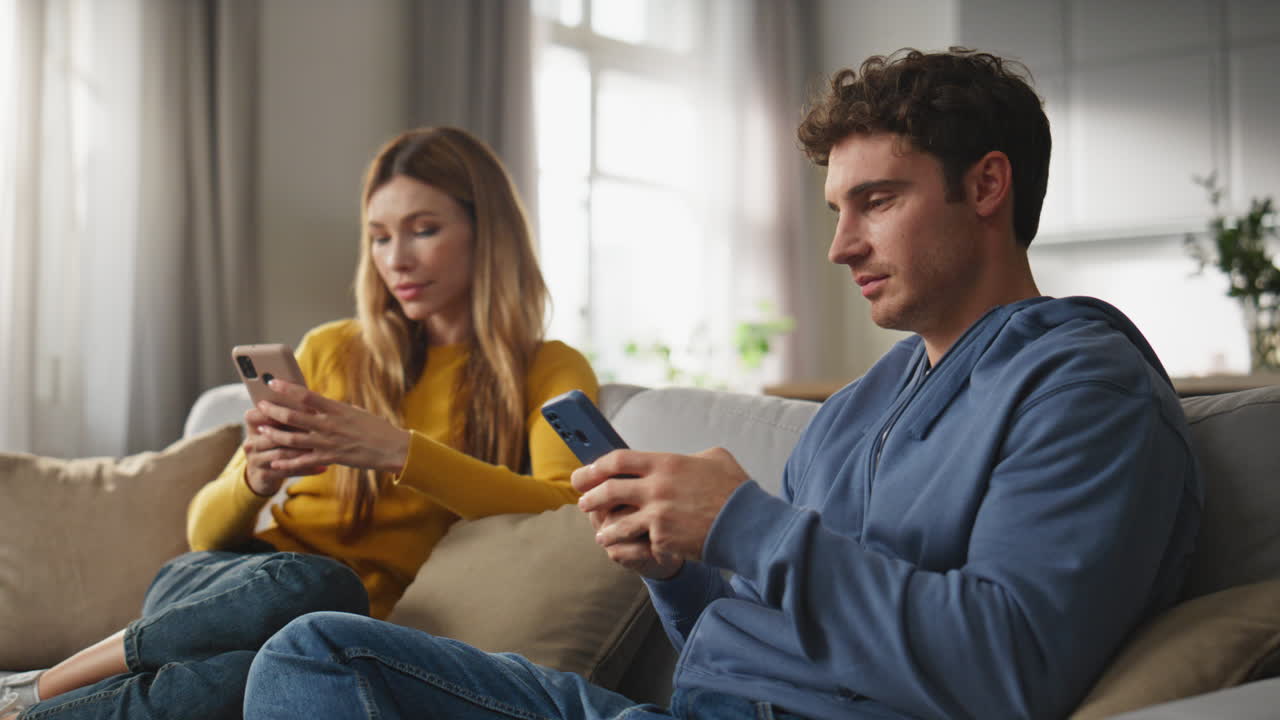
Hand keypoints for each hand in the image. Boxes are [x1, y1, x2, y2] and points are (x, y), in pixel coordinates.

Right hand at [241, 402, 327, 495]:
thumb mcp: (278, 424)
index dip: (275, 411)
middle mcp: (251, 441)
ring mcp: (255, 459)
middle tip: (317, 428)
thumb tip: (310, 396)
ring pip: (281, 453)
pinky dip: (307, 469)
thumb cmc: (277, 438)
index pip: (257, 414)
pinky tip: (323, 467)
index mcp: (253, 424)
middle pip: (271, 434)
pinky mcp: (263, 474)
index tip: (301, 409)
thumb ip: (288, 411)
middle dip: (295, 431)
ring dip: (303, 451)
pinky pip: (287, 472)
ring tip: (323, 449)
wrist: (261, 470)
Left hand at [245, 380, 410, 489]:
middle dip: (273, 411)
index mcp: (337, 409)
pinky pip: (304, 462)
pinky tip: (274, 463)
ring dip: (275, 434)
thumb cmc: (375, 428)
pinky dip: (287, 464)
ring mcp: (329, 443)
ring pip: (294, 439)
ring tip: (262, 429)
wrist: (393, 449)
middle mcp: (330, 425)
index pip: (307, 395)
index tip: (272, 382)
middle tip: (259, 406)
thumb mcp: (355, 411)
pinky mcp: (331, 458)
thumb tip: (318, 404)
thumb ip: (334, 409)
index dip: (287, 388)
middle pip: (294, 417)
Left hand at [572, 448, 747, 578]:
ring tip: (601, 534)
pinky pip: (639, 544)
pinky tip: (626, 551)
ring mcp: (658, 515)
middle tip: (583, 502)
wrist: (746, 524)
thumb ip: (692, 457)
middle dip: (590, 498)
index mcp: (666, 463)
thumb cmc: (734, 489)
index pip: (618, 459)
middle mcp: (656, 488)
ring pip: (616, 523)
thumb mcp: (715, 458)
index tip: (586, 472)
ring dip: (605, 530)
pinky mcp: (662, 540)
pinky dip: (632, 549)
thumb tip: (683, 460)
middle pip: (609, 491)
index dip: (597, 466)